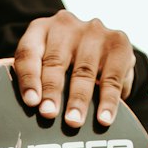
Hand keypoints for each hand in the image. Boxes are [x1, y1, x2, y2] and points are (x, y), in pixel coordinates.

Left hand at [13, 10, 135, 129]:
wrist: (103, 52)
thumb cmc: (65, 65)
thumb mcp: (45, 66)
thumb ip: (35, 80)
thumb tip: (31, 108)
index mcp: (39, 30)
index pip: (28, 52)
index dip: (28, 78)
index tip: (32, 102)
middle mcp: (65, 25)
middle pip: (55, 61)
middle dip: (52, 90)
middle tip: (49, 114)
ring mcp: (93, 32)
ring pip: (83, 71)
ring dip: (78, 99)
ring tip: (74, 121)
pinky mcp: (118, 43)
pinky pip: (112, 77)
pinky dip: (108, 101)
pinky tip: (104, 119)